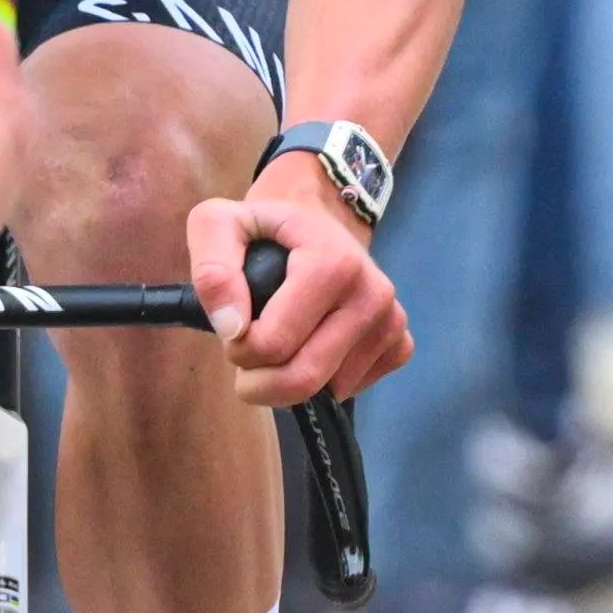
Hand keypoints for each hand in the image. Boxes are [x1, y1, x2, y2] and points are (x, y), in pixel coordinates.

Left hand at [186, 157, 411, 405]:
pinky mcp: (400, 345)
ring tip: (282, 338)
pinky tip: (313, 345)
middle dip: (261, 380)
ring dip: (291, 380)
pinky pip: (353, 390)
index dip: (238, 348)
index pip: (273, 345)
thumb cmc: (264, 230)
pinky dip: (324, 381)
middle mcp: (374, 294)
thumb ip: (212, 269)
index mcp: (334, 262)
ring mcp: (392, 322)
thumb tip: (231, 328)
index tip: (234, 327)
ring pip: (328, 391)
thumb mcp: (218, 225)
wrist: (315, 221)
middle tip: (248, 352)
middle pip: (304, 378)